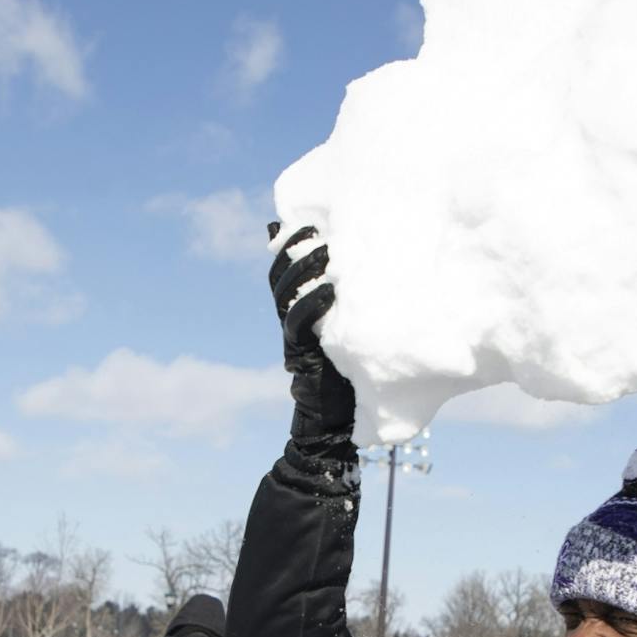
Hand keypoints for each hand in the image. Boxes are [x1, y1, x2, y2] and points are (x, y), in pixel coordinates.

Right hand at [267, 222, 354, 439]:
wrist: (338, 414)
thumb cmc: (353, 363)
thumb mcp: (351, 322)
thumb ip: (347, 295)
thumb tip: (357, 263)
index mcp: (296, 307)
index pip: (281, 269)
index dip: (286, 244)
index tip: (305, 222)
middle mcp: (289, 319)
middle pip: (280, 277)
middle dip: (293, 250)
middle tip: (315, 231)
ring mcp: (292, 336)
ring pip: (285, 295)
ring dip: (303, 270)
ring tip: (325, 249)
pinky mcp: (300, 353)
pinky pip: (298, 322)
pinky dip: (311, 303)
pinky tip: (330, 290)